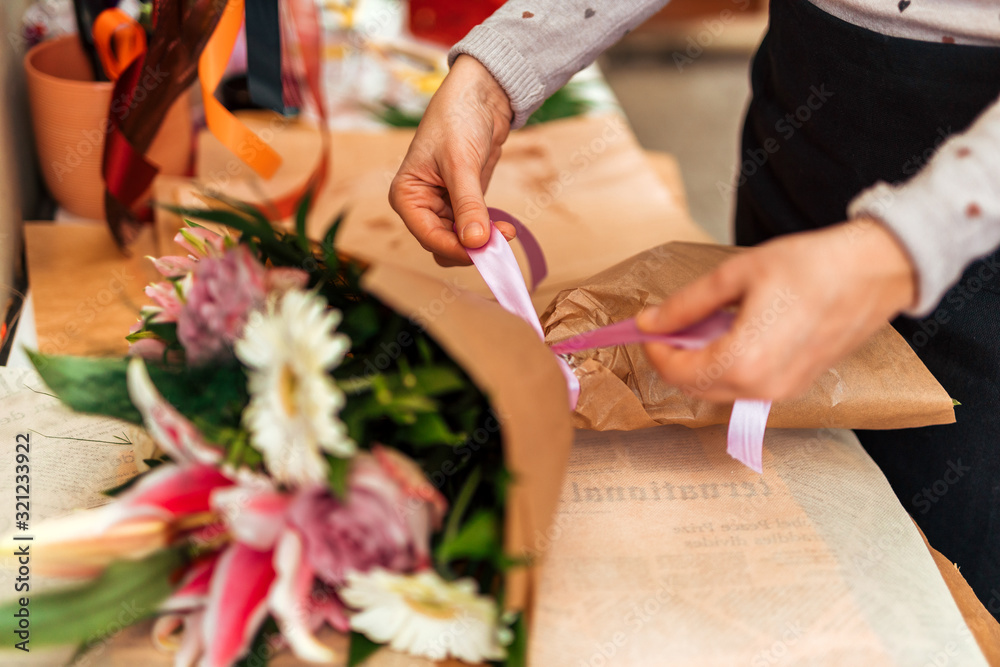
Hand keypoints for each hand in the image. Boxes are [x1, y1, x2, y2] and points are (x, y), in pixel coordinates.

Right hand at [389, 55, 516, 266]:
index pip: (429, 237)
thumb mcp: (461, 164)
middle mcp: (421, 205)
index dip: (457, 249)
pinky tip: (505, 228)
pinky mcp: (463, 203)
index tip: (485, 251)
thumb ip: (468, 205)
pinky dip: (488, 232)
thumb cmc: (458, 119)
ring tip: (506, 232)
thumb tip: (476, 242)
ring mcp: (442, 206)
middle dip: (471, 247)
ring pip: (460, 241)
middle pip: (443, 244)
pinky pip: (473, 229)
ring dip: (483, 242)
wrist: (480, 95)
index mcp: (407, 196)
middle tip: (500, 243)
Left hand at [637, 218, 917, 401]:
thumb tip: (651, 321)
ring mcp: (782, 392)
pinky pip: (747, 387)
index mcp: (744, 360)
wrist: (875, 272)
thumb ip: (688, 304)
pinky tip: (733, 334)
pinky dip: (728, 367)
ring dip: (700, 364)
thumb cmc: (811, 266)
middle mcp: (762, 387)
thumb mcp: (738, 274)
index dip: (656, 350)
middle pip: (696, 387)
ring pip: (720, 391)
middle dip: (675, 358)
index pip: (678, 372)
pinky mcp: (796, 387)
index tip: (649, 327)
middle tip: (670, 324)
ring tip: (704, 325)